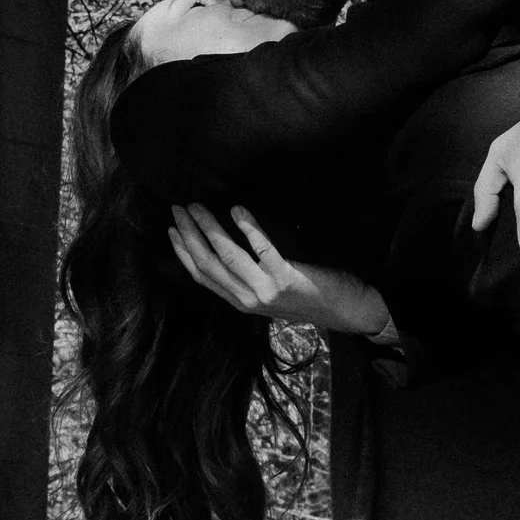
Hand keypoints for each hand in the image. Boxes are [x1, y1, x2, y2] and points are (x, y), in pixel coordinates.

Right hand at [167, 202, 395, 342]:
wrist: (347, 312)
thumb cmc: (312, 298)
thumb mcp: (272, 294)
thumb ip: (251, 278)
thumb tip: (230, 247)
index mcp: (241, 302)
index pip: (202, 276)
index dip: (183, 252)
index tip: (173, 229)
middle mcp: (248, 300)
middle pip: (208, 264)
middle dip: (189, 234)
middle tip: (179, 208)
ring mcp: (265, 292)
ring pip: (227, 256)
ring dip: (210, 227)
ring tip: (198, 206)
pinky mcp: (285, 280)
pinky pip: (262, 250)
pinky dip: (248, 228)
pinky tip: (237, 210)